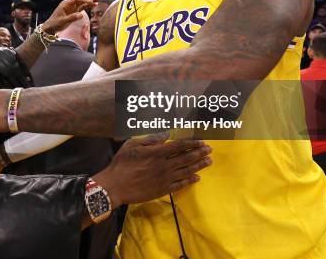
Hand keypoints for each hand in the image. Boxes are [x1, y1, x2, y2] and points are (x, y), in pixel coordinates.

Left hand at [41, 0, 98, 33]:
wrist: (50, 27)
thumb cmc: (55, 24)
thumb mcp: (62, 22)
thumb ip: (71, 18)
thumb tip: (81, 15)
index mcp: (65, 4)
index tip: (90, 2)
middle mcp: (69, 4)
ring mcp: (72, 7)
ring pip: (82, 1)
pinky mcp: (74, 11)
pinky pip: (82, 6)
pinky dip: (88, 5)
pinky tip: (94, 4)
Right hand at [92, 134, 211, 207]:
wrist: (115, 186)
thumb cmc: (121, 163)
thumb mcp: (132, 145)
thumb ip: (151, 139)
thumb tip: (166, 134)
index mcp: (157, 152)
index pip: (179, 146)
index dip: (192, 143)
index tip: (201, 141)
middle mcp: (164, 165)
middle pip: (186, 158)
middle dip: (199, 153)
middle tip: (210, 150)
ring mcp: (165, 179)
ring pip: (186, 171)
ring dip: (199, 166)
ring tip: (209, 162)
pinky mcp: (163, 190)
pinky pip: (180, 185)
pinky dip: (190, 181)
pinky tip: (197, 178)